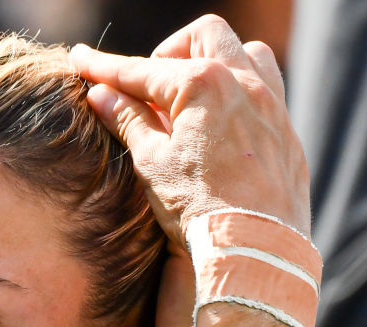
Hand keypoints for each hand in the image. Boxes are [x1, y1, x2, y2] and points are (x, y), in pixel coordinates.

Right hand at [70, 15, 309, 247]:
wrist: (254, 250)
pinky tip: (220, 127)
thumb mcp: (151, 163)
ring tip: (191, 102)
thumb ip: (127, 121)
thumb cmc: (198, 208)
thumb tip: (101, 96)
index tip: (80, 60)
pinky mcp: (286, 132)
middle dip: (170, 53)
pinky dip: (239, 93)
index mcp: (203, 85)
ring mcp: (272, 105)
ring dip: (215, 63)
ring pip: (246, 53)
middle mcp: (244, 84)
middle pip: (203, 36)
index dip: (105, 67)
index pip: (142, 69)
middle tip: (149, 89)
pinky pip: (266, 89)